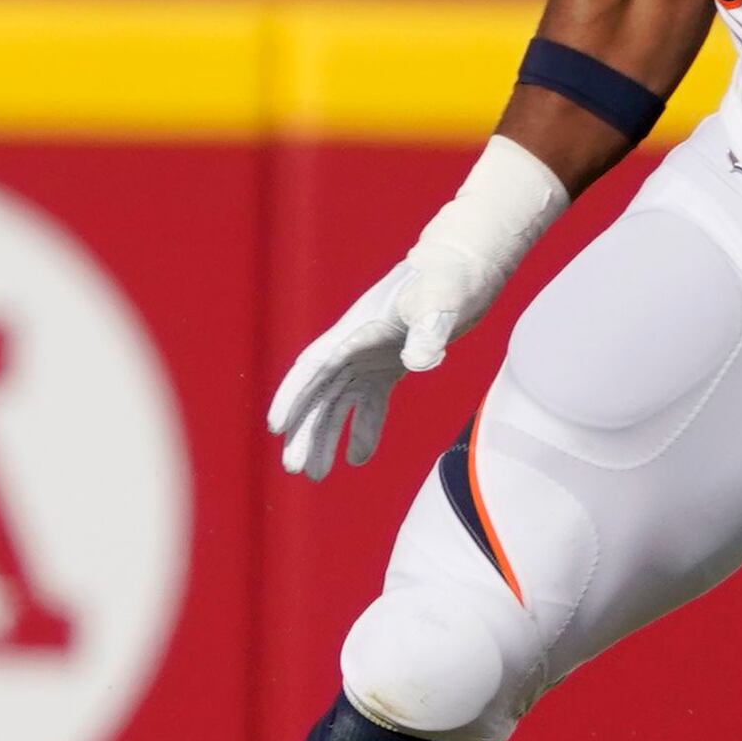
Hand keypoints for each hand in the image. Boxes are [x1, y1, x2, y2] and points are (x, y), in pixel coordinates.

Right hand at [267, 135, 571, 479]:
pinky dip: (362, 428)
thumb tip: (422, 363)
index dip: (293, 397)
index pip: (314, 368)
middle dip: (305, 430)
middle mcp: (354, 345)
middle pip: (320, 393)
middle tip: (296, 469)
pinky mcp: (389, 364)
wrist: (465, 264)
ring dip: (326, 436)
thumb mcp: (439, 303)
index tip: (277, 427)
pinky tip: (358, 459)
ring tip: (317, 475)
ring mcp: (370, 355)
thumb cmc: (448, 278)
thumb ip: (429, 332)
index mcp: (354, 331)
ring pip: (338, 403)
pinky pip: (368, 402)